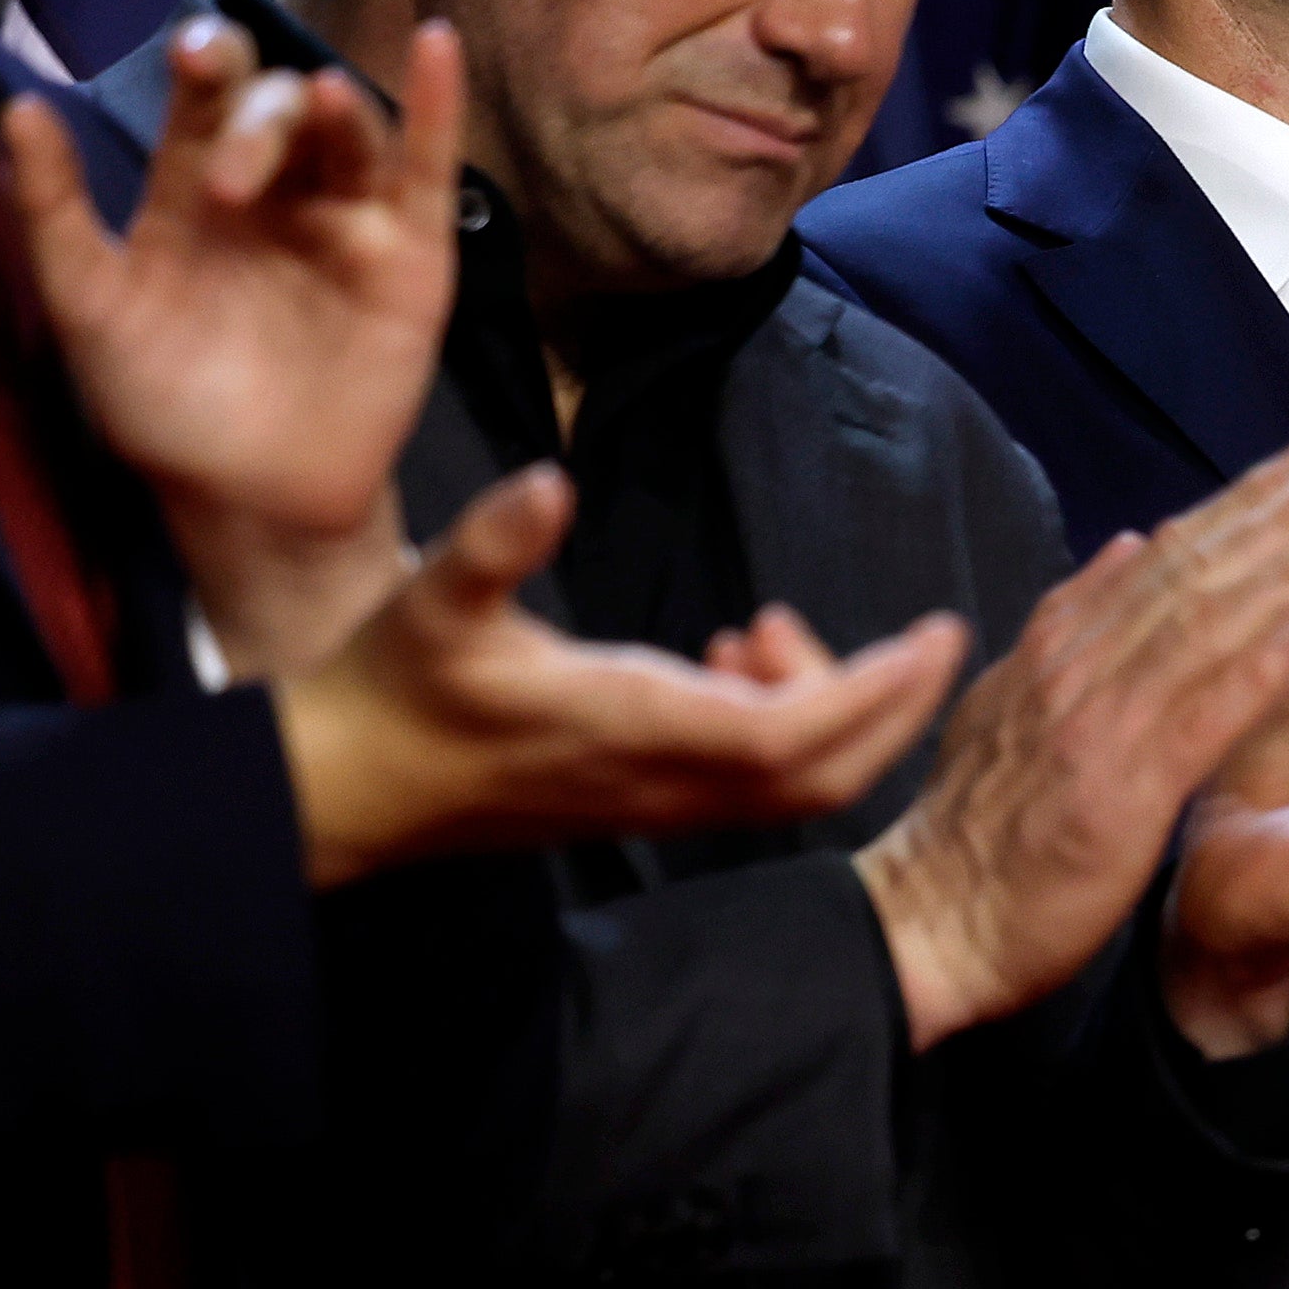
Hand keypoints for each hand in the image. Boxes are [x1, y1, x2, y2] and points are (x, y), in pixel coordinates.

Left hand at [4, 18, 464, 664]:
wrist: (247, 497)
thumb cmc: (162, 405)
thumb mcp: (89, 307)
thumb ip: (54, 213)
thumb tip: (19, 107)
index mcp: (196, 192)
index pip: (204, 104)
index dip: (203, 67)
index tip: (192, 56)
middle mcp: (278, 193)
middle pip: (280, 108)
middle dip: (258, 115)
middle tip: (230, 177)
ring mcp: (348, 222)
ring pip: (351, 130)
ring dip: (331, 111)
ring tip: (319, 109)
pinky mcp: (413, 259)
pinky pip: (430, 171)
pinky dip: (440, 105)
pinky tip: (439, 44)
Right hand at [274, 465, 964, 885]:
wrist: (352, 791)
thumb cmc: (394, 688)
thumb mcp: (432, 598)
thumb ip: (492, 542)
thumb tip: (547, 485)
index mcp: (632, 726)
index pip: (793, 734)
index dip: (873, 692)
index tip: (933, 638)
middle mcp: (664, 779)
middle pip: (826, 774)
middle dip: (897, 710)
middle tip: (935, 637)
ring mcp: (661, 801)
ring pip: (797, 786)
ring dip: (835, 713)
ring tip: (775, 629)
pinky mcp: (649, 803)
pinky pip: (756, 785)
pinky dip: (787, 727)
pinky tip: (734, 658)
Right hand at [853, 448, 1288, 1048]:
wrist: (934, 922)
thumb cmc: (980, 826)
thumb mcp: (1011, 702)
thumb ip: (1072, 625)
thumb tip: (1128, 545)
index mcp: (1058, 647)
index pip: (1162, 557)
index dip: (1239, 505)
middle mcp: (1077, 669)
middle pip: (1191, 573)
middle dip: (1276, 515)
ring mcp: (1098, 725)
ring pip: (1203, 626)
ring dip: (1285, 571)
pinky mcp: (1121, 793)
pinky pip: (1197, 718)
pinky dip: (1251, 670)